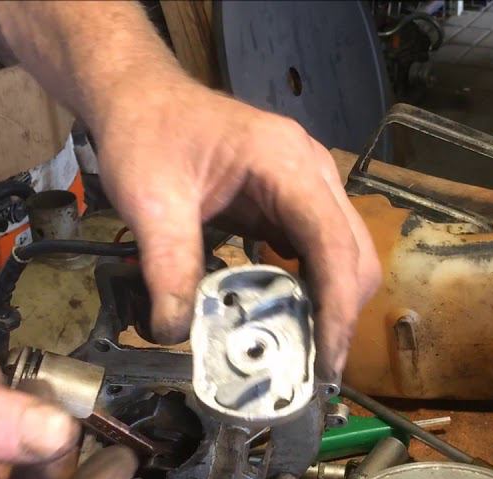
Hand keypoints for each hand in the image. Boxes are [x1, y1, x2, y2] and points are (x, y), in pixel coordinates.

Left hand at [90, 82, 381, 378]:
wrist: (139, 95)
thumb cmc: (147, 131)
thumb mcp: (150, 200)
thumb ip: (168, 266)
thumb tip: (175, 332)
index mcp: (286, 163)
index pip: (332, 243)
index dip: (335, 305)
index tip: (327, 357)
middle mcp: (312, 172)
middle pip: (354, 255)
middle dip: (339, 314)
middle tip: (313, 369)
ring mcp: (308, 186)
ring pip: (345, 257)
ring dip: (328, 305)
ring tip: (301, 353)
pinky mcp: (294, 203)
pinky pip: (319, 253)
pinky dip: (310, 290)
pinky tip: (283, 317)